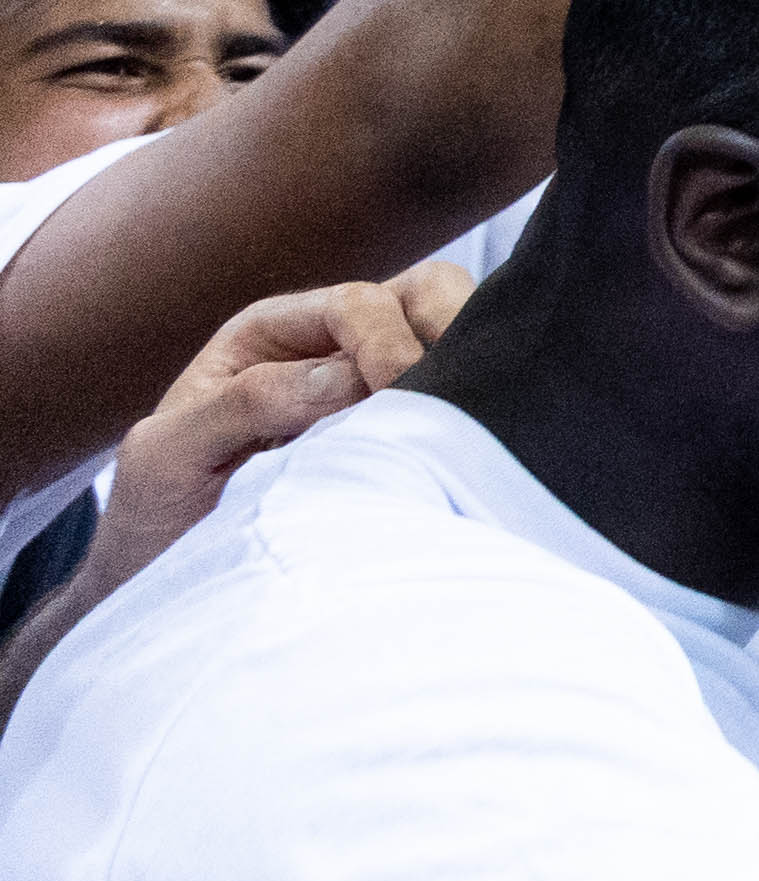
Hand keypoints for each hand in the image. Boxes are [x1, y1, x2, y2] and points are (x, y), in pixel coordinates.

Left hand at [103, 259, 473, 590]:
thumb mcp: (166, 456)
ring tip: (473, 408)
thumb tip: (346, 377)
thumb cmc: (158, 519)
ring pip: (454, 332)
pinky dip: (476, 406)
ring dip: (470, 358)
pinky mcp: (404, 436)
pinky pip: (458, 398)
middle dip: (448, 324)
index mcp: (270, 336)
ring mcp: (372, 390)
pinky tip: (477, 436)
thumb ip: (244, 403)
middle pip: (422, 292)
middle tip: (455, 387)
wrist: (171, 588)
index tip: (398, 393)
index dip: (385, 340)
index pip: (356, 303)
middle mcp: (328, 349)